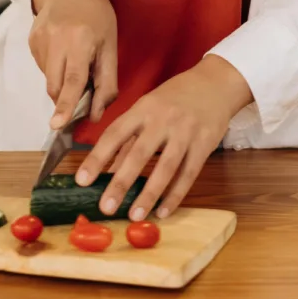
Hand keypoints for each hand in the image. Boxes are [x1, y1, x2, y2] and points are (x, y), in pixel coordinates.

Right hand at [29, 0, 117, 127]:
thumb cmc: (96, 15)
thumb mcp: (110, 44)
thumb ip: (106, 82)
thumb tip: (96, 115)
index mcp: (80, 38)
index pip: (73, 78)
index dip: (66, 104)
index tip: (57, 125)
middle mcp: (57, 38)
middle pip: (55, 85)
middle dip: (65, 100)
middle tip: (80, 96)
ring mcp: (40, 39)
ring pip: (48, 79)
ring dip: (61, 82)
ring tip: (75, 60)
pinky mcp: (31, 40)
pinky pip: (42, 68)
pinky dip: (54, 69)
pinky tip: (63, 52)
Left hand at [75, 55, 252, 220]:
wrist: (215, 83)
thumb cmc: (175, 97)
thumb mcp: (148, 107)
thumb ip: (130, 137)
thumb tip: (109, 169)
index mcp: (142, 108)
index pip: (115, 134)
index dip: (97, 157)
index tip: (81, 180)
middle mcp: (162, 120)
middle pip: (138, 154)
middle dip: (121, 182)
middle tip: (105, 207)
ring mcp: (184, 132)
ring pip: (165, 168)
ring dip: (148, 194)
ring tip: (134, 215)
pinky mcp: (204, 145)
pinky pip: (188, 174)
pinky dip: (175, 195)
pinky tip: (162, 211)